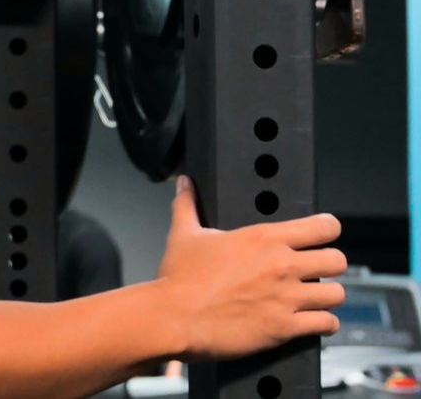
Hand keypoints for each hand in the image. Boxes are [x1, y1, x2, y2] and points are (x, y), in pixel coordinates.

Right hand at [155, 176, 346, 361]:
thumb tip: (184, 184)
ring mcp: (286, 297)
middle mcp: (282, 266)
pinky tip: (313, 322)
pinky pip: (326, 324)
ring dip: (327, 297)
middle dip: (329, 266)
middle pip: (337, 260)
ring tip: (315, 299)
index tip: (322, 235)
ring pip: (336, 294)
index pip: (323, 226)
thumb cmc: (178, 279)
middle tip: (316, 271)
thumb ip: (187, 206)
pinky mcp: (284, 327)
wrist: (172, 318)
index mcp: (263, 238)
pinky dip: (323, 324)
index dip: (327, 230)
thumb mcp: (183, 235)